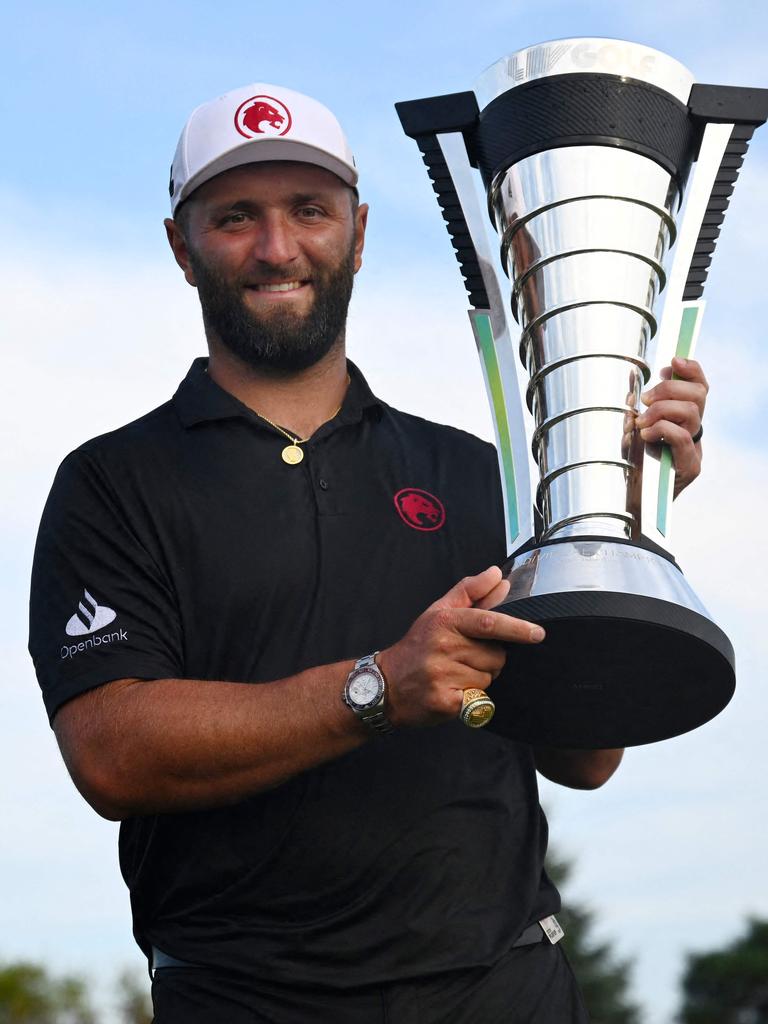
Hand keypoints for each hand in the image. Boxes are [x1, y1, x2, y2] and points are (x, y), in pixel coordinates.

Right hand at [378, 566, 544, 727]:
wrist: (385, 685)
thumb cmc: (418, 646)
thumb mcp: (439, 612)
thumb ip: (470, 592)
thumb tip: (498, 576)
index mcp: (445, 621)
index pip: (487, 622)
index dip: (515, 628)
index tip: (537, 633)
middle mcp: (443, 647)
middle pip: (496, 656)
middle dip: (490, 658)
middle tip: (464, 658)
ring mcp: (443, 675)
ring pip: (489, 678)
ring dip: (479, 678)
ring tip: (454, 674)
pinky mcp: (446, 702)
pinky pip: (479, 698)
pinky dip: (471, 697)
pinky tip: (452, 691)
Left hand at [637, 356, 707, 496]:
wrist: (627, 505)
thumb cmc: (628, 467)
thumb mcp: (628, 429)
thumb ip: (634, 406)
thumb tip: (632, 377)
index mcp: (683, 421)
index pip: (700, 387)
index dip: (690, 370)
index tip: (670, 361)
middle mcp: (694, 433)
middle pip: (699, 395)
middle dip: (670, 388)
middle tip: (646, 400)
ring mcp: (694, 450)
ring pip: (692, 413)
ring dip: (662, 409)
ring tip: (642, 421)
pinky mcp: (690, 467)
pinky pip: (682, 437)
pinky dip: (662, 428)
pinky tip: (646, 434)